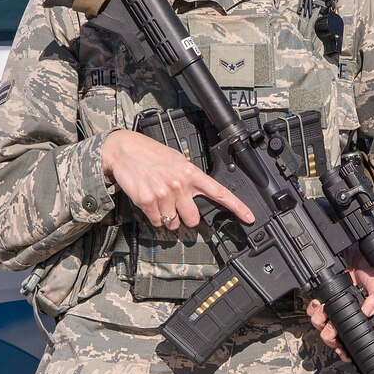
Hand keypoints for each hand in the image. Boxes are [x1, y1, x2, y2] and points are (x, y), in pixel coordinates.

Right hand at [102, 129, 254, 231]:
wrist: (124, 150)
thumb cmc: (150, 154)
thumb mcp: (175, 161)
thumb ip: (189, 178)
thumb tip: (197, 195)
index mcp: (190, 173)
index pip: (219, 192)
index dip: (237, 207)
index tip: (249, 217)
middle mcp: (180, 184)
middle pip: (194, 219)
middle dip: (186, 217)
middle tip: (176, 206)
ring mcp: (164, 194)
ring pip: (174, 223)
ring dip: (168, 217)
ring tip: (160, 200)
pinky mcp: (148, 202)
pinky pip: (158, 222)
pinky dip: (154, 217)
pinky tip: (150, 201)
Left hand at [307, 257, 373, 358]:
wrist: (359, 250)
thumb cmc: (371, 269)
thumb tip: (367, 312)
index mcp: (358, 314)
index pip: (350, 337)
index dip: (344, 348)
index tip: (342, 352)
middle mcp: (344, 312)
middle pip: (332, 333)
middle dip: (330, 337)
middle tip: (332, 333)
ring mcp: (332, 304)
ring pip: (320, 323)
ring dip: (320, 322)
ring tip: (324, 317)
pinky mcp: (322, 293)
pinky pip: (313, 306)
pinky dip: (313, 308)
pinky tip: (318, 304)